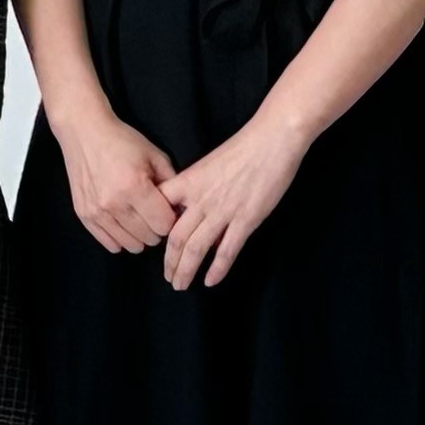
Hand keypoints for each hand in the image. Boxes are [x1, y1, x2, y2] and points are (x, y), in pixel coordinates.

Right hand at [48, 104, 178, 255]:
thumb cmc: (122, 141)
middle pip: (149, 238)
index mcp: (135, 186)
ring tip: (137, 216)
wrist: (83, 131)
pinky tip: (122, 221)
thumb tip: (182, 211)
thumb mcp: (154, 156)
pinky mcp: (84, 216)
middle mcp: (114, 203)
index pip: (164, 225)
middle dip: (156, 227)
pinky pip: (111, 244)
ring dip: (139, 235)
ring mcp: (97, 212)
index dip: (170, 218)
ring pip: (131, 246)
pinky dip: (121, 237)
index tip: (166, 208)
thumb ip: (172, 184)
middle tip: (151, 211)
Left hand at [158, 113, 307, 291]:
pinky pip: (227, 251)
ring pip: (197, 248)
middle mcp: (200, 199)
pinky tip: (210, 282)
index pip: (160, 210)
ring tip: (181, 284)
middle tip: (168, 277)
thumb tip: (187, 210)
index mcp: (188, 181)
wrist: (270, 140)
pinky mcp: (246, 220)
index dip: (154, 230)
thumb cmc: (241, 148)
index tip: (154, 245)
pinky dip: (217, 269)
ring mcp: (223, 211)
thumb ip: (195, 187)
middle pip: (175, 237)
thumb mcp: (207, 164)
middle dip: (169, 262)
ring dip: (186, 270)